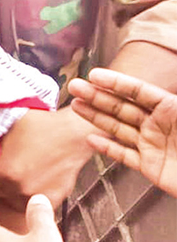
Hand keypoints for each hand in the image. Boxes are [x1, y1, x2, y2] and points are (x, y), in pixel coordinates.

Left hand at [0, 107, 92, 209]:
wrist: (75, 132)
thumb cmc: (41, 124)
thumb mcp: (6, 124)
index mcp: (5, 173)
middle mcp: (18, 189)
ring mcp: (36, 197)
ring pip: (8, 200)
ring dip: (2, 193)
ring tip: (2, 179)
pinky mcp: (51, 201)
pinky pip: (29, 201)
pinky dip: (23, 194)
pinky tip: (23, 181)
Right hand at [69, 69, 176, 196]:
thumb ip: (175, 103)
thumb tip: (165, 80)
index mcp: (171, 108)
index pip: (138, 91)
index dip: (116, 82)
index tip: (95, 75)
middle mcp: (159, 124)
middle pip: (123, 107)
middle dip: (98, 96)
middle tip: (75, 87)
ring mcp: (152, 145)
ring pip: (119, 128)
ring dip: (96, 117)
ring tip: (75, 106)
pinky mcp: (150, 167)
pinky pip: (124, 155)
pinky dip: (106, 148)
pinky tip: (91, 138)